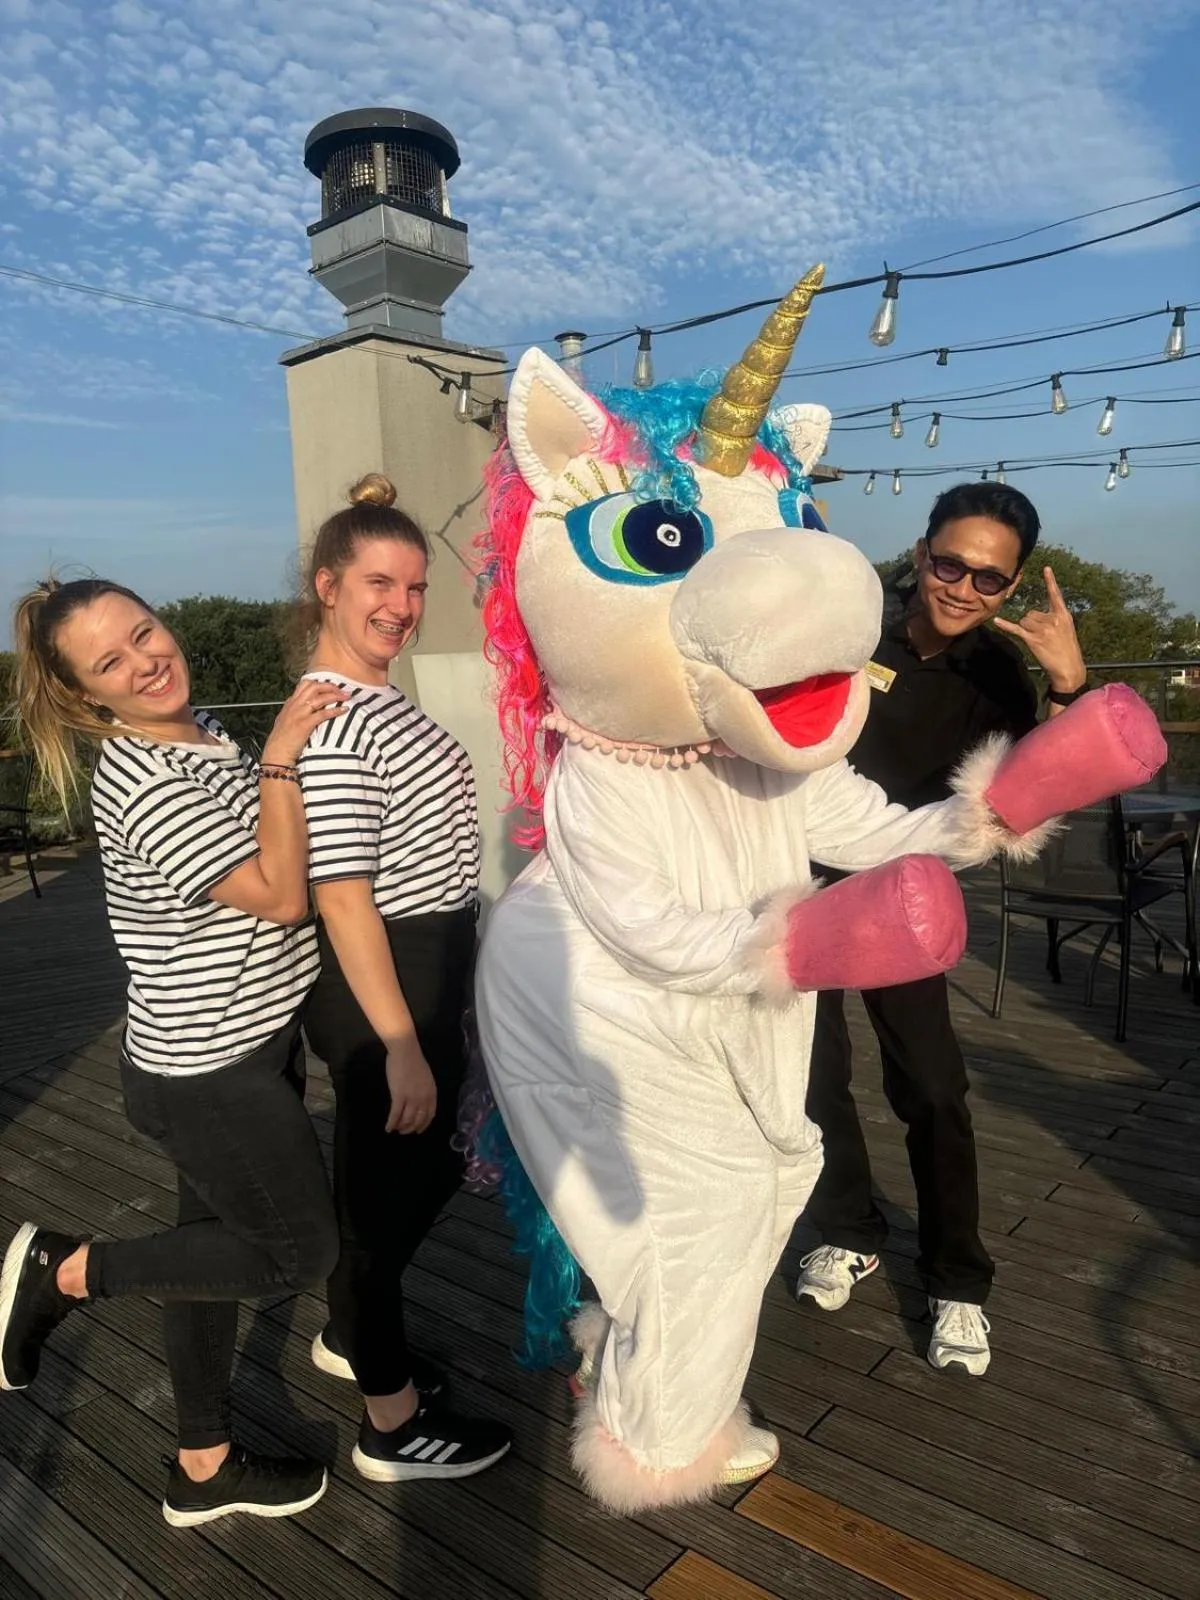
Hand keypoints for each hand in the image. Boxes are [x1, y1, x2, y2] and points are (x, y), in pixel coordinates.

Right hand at [261, 681, 348, 766]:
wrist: (276, 753)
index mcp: (290, 703)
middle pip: (314, 687)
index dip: (320, 683)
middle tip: (341, 690)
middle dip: (330, 686)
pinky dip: (335, 710)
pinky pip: (323, 713)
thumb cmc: (281, 740)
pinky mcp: (304, 724)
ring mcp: (299, 714)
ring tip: (346, 697)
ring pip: (319, 698)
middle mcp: (294, 706)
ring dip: (335, 695)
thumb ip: (293, 711)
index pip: (305, 685)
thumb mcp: (285, 720)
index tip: (332, 687)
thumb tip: (304, 706)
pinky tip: (343, 710)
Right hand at [384, 1037, 436, 1134]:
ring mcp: (412, 1098)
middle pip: (418, 1119)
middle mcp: (424, 1098)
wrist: (405, 1051)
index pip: (430, 1114)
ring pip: (407, 1119)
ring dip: (401, 1127)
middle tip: (404, 1132)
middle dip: (411, 1128)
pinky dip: (391, 1123)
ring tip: (396, 1129)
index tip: (418, 1130)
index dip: (424, 1124)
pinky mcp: (399, 1096)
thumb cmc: (414, 1060)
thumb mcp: (425, 1077)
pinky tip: (388, 1128)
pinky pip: (395, 1114)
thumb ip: (425, 1089)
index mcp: (432, 1092)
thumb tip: (420, 1100)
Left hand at [992, 567, 1086, 691]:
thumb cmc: (1067, 651)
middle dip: (1032, 623)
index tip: (1046, 568)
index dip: (1050, 581)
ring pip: (1025, 621)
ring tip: (1039, 641)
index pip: (1055, 594)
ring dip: (1027, 630)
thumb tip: (1034, 617)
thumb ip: (1053, 620)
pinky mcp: (1033, 639)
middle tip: (1043, 637)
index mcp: (1063, 615)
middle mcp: (1053, 619)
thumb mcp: (1066, 631)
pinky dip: (1006, 625)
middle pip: (1031, 613)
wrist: (1069, 669)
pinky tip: (997, 620)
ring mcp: (1043, 629)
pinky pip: (1016, 629)